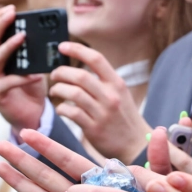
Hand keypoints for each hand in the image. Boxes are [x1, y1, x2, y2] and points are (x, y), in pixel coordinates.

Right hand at [0, 6, 45, 132]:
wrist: (32, 115)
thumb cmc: (33, 88)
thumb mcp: (34, 65)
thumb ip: (34, 52)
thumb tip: (45, 34)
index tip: (10, 7)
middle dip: (0, 25)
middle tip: (12, 13)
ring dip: (8, 46)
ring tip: (21, 37)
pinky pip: (7, 82)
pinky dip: (23, 78)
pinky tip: (37, 75)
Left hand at [48, 41, 151, 164]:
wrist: (136, 145)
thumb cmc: (124, 118)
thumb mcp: (121, 95)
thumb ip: (104, 82)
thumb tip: (79, 70)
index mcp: (117, 84)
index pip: (96, 59)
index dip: (77, 49)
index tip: (62, 46)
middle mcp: (111, 96)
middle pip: (81, 75)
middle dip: (62, 72)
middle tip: (55, 74)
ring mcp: (102, 113)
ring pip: (73, 93)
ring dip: (59, 89)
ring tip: (55, 90)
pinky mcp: (94, 129)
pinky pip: (71, 112)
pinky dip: (61, 108)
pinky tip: (61, 108)